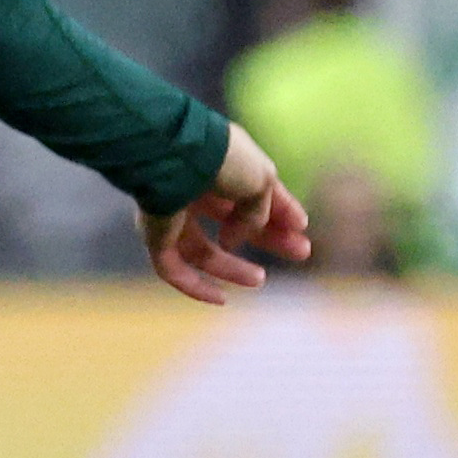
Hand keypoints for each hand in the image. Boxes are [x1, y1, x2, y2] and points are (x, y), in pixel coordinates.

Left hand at [137, 123, 314, 305]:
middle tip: (300, 254)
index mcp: (222, 164)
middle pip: (232, 221)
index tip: (303, 226)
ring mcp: (171, 212)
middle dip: (265, 238)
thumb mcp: (261, 179)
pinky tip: (220, 299)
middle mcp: (195, 187)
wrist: (175, 158)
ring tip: (259, 279)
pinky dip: (196, 286)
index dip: (280, 209)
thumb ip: (262, 211)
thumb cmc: (221, 160)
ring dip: (232, 267)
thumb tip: (244, 237)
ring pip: (203, 250)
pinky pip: (174, 269)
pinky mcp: (154, 236)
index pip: (253, 192)